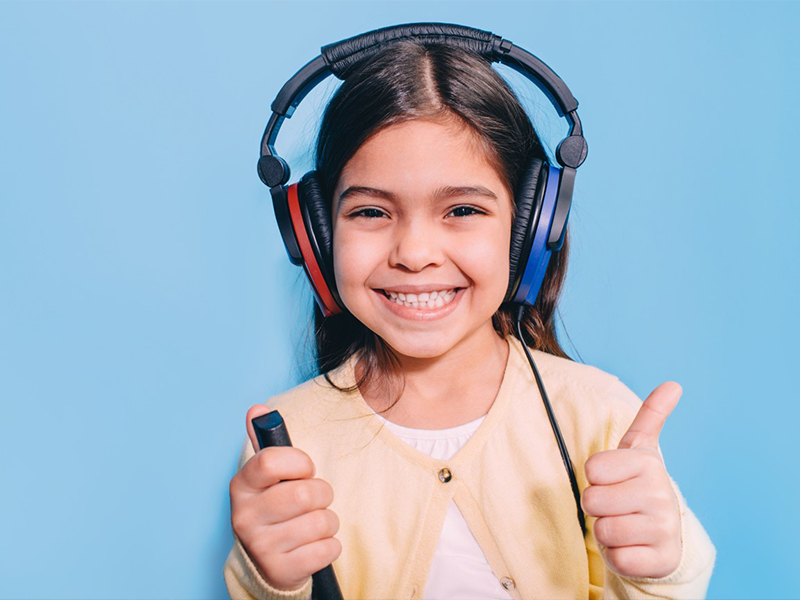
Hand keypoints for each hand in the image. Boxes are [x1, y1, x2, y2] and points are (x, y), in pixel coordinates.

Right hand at [229, 405, 341, 590]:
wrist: (269, 562)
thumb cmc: (274, 508)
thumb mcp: (266, 477)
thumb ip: (264, 441)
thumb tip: (257, 409)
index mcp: (241, 486)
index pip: (271, 461)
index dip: (299, 462)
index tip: (304, 469)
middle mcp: (244, 517)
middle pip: (305, 493)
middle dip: (323, 493)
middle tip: (315, 499)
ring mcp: (261, 546)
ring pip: (321, 521)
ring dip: (328, 520)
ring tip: (313, 523)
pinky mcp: (281, 571)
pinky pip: (328, 548)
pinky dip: (330, 545)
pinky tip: (313, 544)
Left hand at [582, 382, 682, 578]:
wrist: (665, 536)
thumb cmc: (641, 486)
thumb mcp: (642, 450)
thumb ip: (652, 416)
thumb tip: (673, 385)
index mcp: (648, 464)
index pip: (592, 468)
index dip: (596, 478)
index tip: (614, 480)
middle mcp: (661, 494)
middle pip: (592, 501)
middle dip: (598, 507)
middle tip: (618, 506)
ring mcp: (663, 528)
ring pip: (603, 530)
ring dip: (607, 532)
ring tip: (626, 525)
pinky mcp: (660, 560)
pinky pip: (618, 558)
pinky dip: (619, 555)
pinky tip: (634, 547)